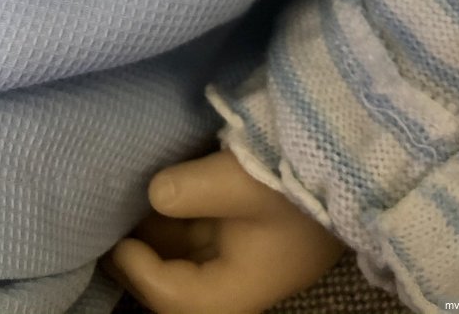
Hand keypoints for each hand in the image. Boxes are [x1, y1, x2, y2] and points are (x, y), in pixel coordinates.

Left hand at [101, 148, 344, 313]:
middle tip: (103, 226)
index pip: (176, 299)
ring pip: (183, 256)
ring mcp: (241, 251)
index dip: (140, 272)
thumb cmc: (299, 180)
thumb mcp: (242, 182)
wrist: (354, 159)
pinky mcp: (244, 225)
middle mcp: (238, 278)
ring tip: (118, 205)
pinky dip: (171, 217)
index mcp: (240, 289)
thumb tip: (152, 193)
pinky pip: (197, 231)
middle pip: (175, 285)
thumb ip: (191, 189)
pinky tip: (151, 190)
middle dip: (139, 261)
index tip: (117, 238)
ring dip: (154, 237)